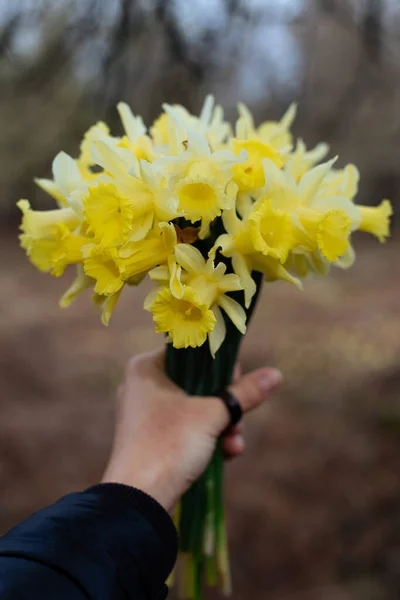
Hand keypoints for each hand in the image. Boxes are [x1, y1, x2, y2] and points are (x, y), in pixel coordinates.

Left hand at [102, 349, 281, 512]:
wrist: (139, 501)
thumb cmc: (170, 444)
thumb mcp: (212, 415)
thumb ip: (244, 393)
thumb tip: (275, 374)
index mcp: (146, 368)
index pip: (190, 352)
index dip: (219, 365)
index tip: (238, 381)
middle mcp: (143, 386)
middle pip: (197, 383)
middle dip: (226, 405)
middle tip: (239, 418)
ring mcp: (147, 415)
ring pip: (196, 409)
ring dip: (222, 425)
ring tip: (235, 443)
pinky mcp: (153, 440)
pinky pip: (186, 429)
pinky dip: (208, 438)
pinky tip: (228, 453)